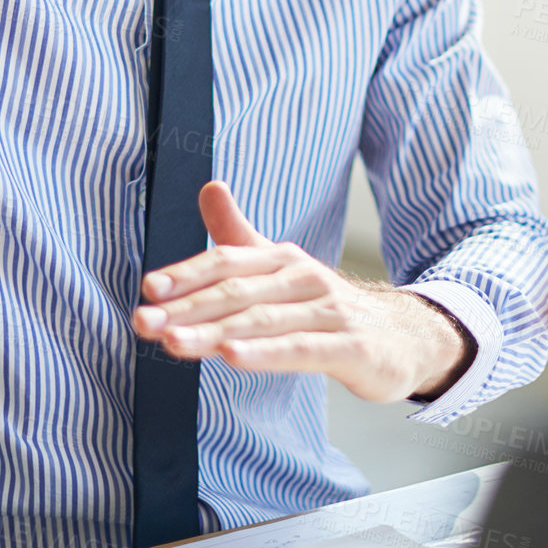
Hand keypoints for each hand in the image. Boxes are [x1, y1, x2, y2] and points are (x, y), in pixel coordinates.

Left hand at [133, 181, 474, 402]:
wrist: (404, 336)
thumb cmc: (327, 307)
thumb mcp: (282, 270)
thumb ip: (239, 237)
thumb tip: (209, 187)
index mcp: (282, 259)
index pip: (226, 262)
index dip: (185, 274)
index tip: (147, 288)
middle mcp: (303, 278)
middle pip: (236, 292)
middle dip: (185, 308)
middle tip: (143, 322)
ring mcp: (328, 311)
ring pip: (261, 321)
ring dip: (213, 333)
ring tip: (173, 343)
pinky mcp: (350, 346)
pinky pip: (301, 348)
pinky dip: (264, 354)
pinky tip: (232, 359)